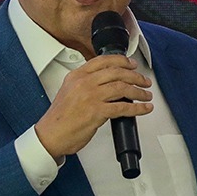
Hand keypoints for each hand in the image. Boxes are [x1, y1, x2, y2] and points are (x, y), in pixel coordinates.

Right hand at [33, 54, 152, 157]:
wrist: (50, 135)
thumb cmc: (59, 118)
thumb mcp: (69, 91)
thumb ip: (85, 83)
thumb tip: (106, 82)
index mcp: (77, 75)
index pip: (103, 60)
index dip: (122, 61)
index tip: (132, 64)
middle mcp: (84, 83)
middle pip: (117, 72)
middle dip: (135, 76)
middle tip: (144, 81)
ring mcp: (91, 97)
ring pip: (122, 88)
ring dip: (139, 92)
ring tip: (146, 95)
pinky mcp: (97, 112)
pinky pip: (123, 107)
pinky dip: (138, 108)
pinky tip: (144, 108)